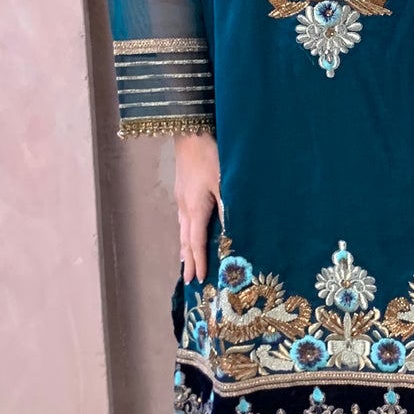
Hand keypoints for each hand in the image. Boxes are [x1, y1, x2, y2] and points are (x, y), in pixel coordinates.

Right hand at [174, 131, 220, 283]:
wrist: (191, 132)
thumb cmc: (210, 155)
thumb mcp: (224, 182)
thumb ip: (228, 208)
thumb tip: (232, 232)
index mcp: (196, 209)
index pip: (197, 242)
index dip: (199, 261)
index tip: (199, 280)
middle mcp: (185, 208)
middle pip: (186, 241)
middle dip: (189, 261)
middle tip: (189, 280)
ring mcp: (181, 199)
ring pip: (182, 231)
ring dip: (185, 249)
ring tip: (185, 263)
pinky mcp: (182, 191)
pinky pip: (182, 220)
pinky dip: (184, 233)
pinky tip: (185, 233)